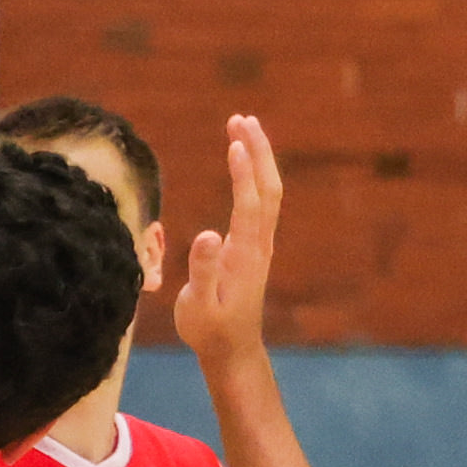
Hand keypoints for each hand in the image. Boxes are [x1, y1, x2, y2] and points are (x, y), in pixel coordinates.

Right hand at [172, 113, 282, 376]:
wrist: (232, 348)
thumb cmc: (210, 329)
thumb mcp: (198, 306)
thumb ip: (202, 272)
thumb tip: (207, 235)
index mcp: (244, 254)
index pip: (249, 205)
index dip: (243, 174)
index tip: (234, 143)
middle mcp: (258, 243)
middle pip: (267, 188)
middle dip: (258, 151)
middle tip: (241, 119)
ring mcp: (259, 243)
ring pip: (267, 192)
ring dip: (258, 157)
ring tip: (241, 127)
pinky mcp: (254, 245)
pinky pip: (260, 200)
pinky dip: (254, 173)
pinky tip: (243, 161)